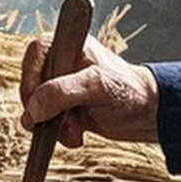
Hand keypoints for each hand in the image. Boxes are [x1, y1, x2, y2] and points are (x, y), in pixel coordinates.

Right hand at [21, 33, 159, 145]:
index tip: (33, 103)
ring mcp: (65, 86)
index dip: (30, 77)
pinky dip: (58, 132)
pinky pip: (49, 120)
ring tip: (73, 132)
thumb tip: (33, 108)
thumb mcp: (97, 87)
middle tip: (48, 123)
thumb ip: (62, 93)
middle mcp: (65, 63)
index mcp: (71, 45)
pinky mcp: (67, 106)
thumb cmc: (131, 92)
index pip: (36, 53)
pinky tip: (76, 136)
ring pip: (38, 105)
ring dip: (50, 124)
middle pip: (32, 81)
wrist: (150, 115)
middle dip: (41, 108)